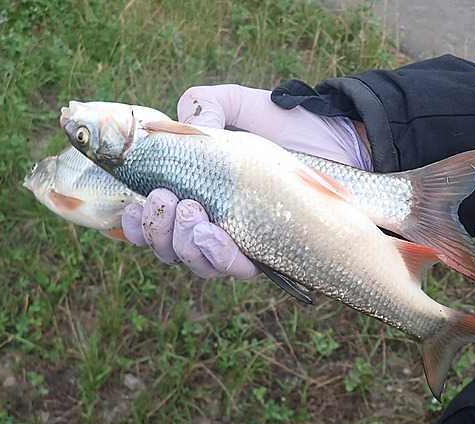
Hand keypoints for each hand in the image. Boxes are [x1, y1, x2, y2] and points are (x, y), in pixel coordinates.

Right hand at [124, 84, 370, 278]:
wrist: (340, 138)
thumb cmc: (287, 123)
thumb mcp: (239, 103)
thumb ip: (202, 106)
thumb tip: (184, 130)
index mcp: (197, 191)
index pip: (154, 221)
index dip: (136, 223)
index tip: (135, 205)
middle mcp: (213, 222)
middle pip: (169, 249)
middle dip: (159, 231)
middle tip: (169, 201)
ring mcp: (241, 240)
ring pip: (197, 263)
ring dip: (185, 245)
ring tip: (194, 214)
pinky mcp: (270, 253)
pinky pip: (236, 269)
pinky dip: (219, 257)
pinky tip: (216, 234)